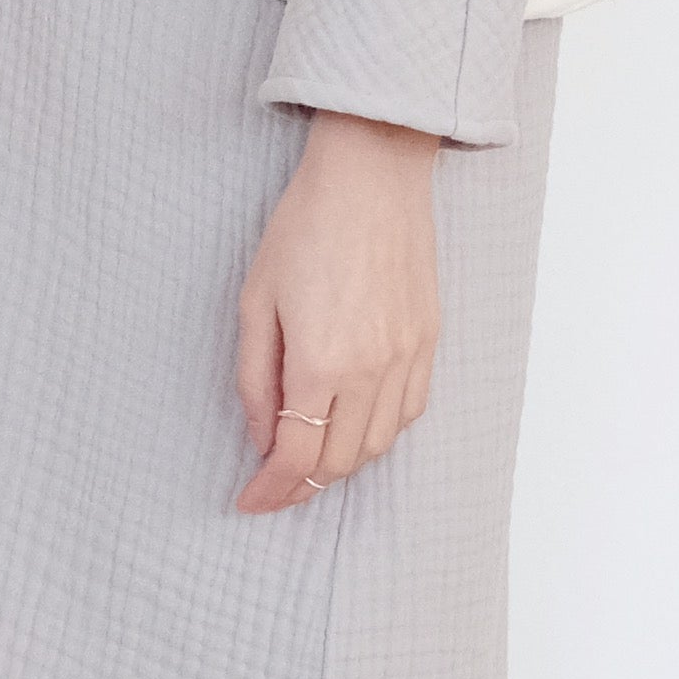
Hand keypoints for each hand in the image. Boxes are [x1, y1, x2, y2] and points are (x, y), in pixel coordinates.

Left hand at [233, 109, 442, 511]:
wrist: (372, 176)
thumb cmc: (305, 227)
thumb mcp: (256, 300)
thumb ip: (255, 377)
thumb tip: (262, 435)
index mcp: (320, 363)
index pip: (296, 457)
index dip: (271, 491)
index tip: (250, 502)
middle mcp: (371, 371)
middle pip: (339, 462)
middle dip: (302, 485)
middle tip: (274, 485)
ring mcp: (406, 358)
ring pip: (379, 445)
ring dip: (342, 464)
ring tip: (311, 458)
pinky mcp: (428, 341)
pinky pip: (410, 412)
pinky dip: (381, 433)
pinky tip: (357, 424)